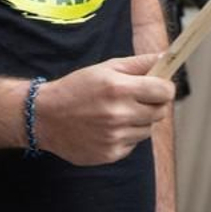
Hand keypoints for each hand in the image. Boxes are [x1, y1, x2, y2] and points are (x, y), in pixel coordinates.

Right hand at [33, 52, 174, 165]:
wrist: (44, 116)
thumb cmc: (77, 88)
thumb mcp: (106, 68)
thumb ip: (139, 64)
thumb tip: (165, 57)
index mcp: (118, 89)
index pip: (164, 92)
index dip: (165, 88)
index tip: (159, 87)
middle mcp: (118, 115)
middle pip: (160, 112)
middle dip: (153, 104)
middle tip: (136, 99)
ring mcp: (114, 137)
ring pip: (147, 130)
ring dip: (138, 121)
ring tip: (116, 113)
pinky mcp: (110, 154)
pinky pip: (132, 144)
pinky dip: (125, 136)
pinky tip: (106, 128)